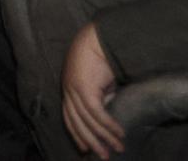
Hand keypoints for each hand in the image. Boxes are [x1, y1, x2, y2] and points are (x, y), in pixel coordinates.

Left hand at [61, 22, 125, 157]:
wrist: (99, 38)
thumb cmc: (100, 57)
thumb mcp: (99, 82)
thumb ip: (100, 97)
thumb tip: (107, 113)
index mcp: (68, 89)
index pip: (70, 118)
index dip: (77, 134)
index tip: (86, 148)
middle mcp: (68, 91)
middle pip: (78, 124)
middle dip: (91, 141)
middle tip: (104, 155)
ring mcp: (74, 91)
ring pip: (89, 122)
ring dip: (105, 137)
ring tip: (117, 148)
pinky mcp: (84, 89)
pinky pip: (97, 114)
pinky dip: (109, 125)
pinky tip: (119, 133)